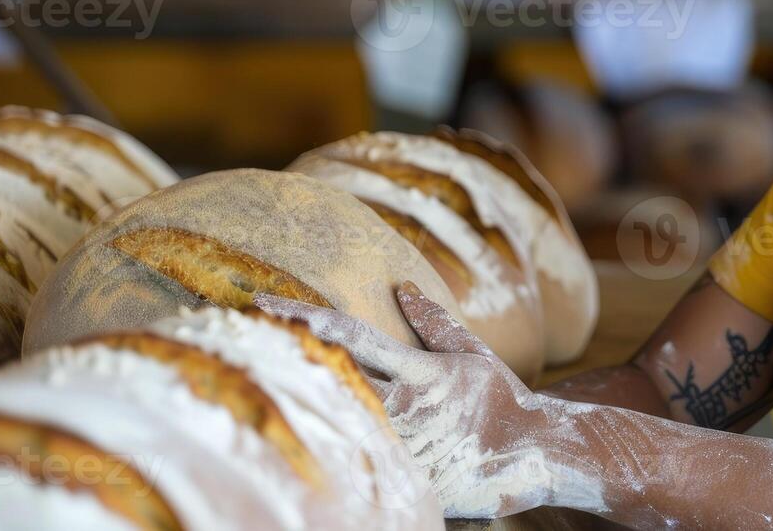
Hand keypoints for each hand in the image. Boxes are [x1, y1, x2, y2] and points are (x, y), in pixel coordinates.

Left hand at [255, 282, 560, 518]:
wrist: (540, 454)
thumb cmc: (506, 400)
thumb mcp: (474, 354)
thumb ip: (434, 323)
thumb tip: (403, 287)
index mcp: (419, 372)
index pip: (349, 336)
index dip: (302, 316)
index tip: (258, 302)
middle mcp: (404, 409)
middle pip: (328, 382)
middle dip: (280, 359)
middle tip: (232, 339)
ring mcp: (404, 450)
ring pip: (335, 429)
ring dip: (294, 408)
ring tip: (247, 387)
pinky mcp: (409, 486)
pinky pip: (360, 473)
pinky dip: (325, 460)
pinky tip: (289, 453)